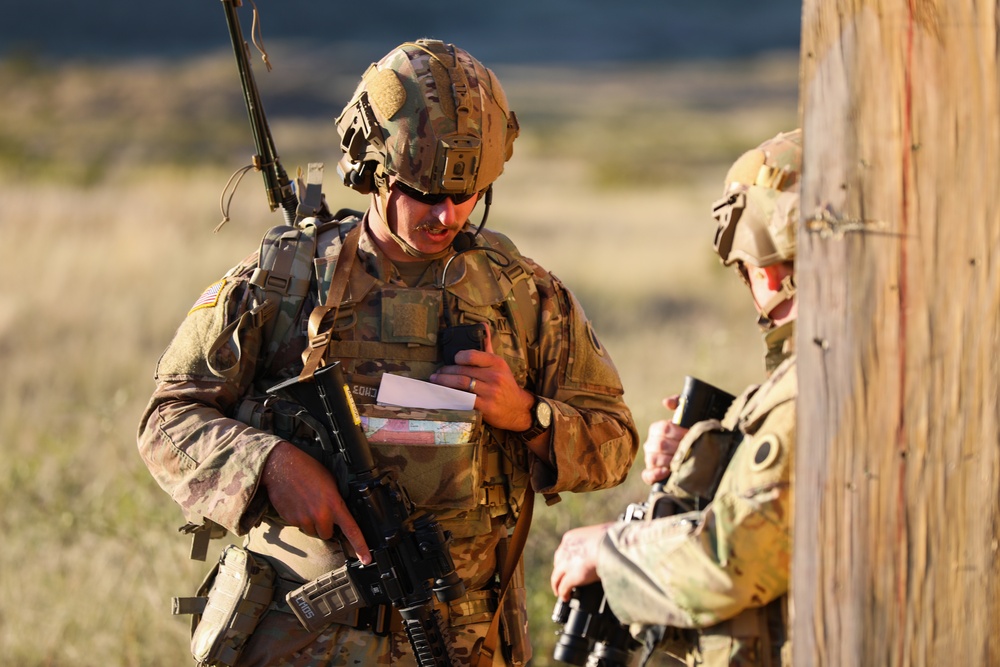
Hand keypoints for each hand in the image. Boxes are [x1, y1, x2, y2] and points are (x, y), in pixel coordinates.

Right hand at [261, 442, 371, 563]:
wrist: (281, 465)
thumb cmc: (307, 469)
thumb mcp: (330, 481)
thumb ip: (336, 500)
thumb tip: (340, 513)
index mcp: (334, 504)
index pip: (351, 530)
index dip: (360, 546)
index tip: (366, 559)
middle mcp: (320, 514)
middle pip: (327, 535)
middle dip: (325, 527)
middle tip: (320, 510)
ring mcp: (304, 518)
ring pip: (312, 532)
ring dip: (311, 523)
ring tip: (307, 503)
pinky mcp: (290, 520)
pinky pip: (298, 526)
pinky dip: (299, 518)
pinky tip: (297, 503)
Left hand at [430, 327, 533, 432]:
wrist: (518, 408)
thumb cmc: (505, 384)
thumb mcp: (500, 364)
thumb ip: (488, 346)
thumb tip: (482, 325)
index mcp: (497, 363)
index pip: (473, 355)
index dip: (459, 357)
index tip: (453, 360)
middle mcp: (494, 376)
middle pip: (463, 371)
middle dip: (446, 372)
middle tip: (437, 373)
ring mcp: (490, 392)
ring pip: (461, 384)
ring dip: (444, 382)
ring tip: (436, 381)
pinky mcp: (486, 407)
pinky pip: (464, 399)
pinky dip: (451, 396)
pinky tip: (444, 394)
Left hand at [550, 522, 612, 600]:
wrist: (611, 545)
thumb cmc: (612, 538)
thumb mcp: (601, 535)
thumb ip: (599, 541)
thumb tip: (608, 545)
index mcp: (571, 538)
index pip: (564, 550)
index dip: (566, 559)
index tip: (570, 565)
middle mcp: (566, 550)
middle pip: (558, 563)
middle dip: (560, 572)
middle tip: (563, 579)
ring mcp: (567, 564)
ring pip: (556, 577)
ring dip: (558, 585)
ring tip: (560, 592)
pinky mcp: (572, 577)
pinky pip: (563, 588)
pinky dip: (563, 593)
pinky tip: (566, 598)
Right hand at [640, 395, 688, 485]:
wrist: (698, 449)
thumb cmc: (691, 430)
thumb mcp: (688, 414)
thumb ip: (679, 402)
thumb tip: (666, 402)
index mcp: (657, 429)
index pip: (662, 428)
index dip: (677, 432)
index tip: (690, 434)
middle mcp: (651, 444)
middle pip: (659, 444)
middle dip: (676, 447)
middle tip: (689, 449)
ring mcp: (650, 459)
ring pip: (653, 459)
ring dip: (669, 460)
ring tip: (681, 461)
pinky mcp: (652, 474)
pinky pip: (647, 475)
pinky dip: (654, 474)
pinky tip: (666, 472)